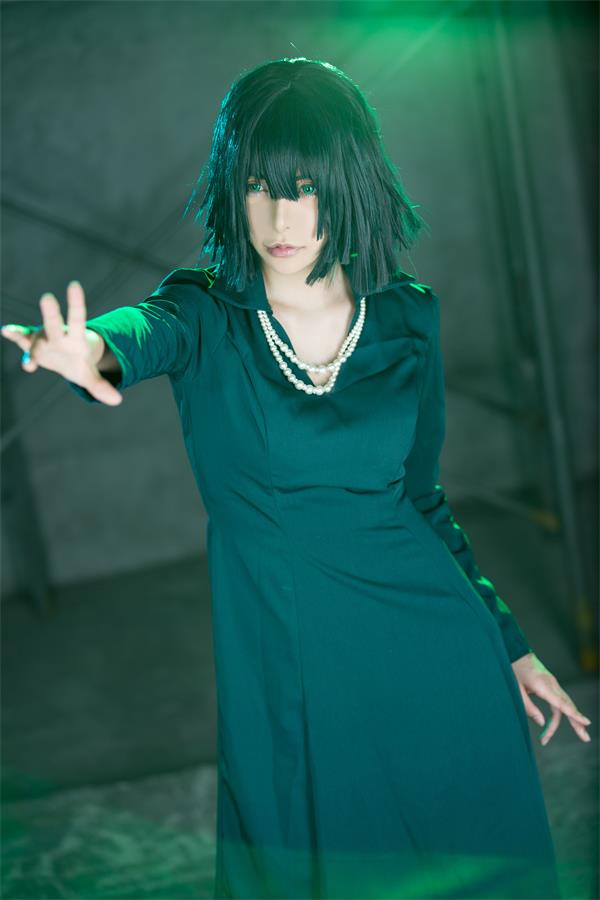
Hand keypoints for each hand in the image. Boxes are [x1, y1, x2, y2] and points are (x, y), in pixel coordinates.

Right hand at [1, 281, 122, 405]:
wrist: (68, 360)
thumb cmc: (80, 364)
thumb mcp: (90, 377)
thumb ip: (101, 387)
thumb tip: (117, 400)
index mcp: (75, 338)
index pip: (78, 319)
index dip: (76, 303)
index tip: (74, 285)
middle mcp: (58, 335)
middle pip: (54, 323)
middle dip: (51, 313)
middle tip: (47, 297)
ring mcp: (43, 338)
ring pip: (34, 335)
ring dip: (23, 334)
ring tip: (11, 331)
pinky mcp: (31, 345)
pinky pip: (21, 340)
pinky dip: (14, 335)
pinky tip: (6, 331)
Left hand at [512, 652, 591, 745]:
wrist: (515, 651)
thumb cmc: (514, 670)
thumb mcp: (517, 690)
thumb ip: (529, 708)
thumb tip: (542, 723)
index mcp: (542, 685)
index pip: (561, 704)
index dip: (574, 714)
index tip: (586, 723)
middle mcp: (551, 684)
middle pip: (568, 705)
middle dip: (577, 722)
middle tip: (586, 738)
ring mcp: (553, 683)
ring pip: (567, 704)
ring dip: (573, 719)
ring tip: (581, 734)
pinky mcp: (552, 683)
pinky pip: (562, 700)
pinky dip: (567, 711)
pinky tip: (571, 720)